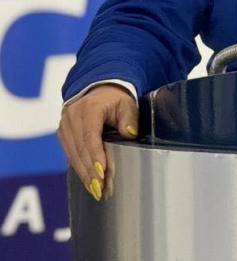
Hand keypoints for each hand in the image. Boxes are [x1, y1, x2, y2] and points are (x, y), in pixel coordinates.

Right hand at [57, 85, 137, 201]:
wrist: (99, 89)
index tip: (102, 173)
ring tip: (95, 190)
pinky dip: (80, 168)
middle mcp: (72, 117)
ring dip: (84, 174)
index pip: (90, 137)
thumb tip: (130, 133)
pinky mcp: (63, 134)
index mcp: (89, 108)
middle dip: (90, 171)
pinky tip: (88, 181)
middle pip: (81, 150)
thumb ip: (129, 118)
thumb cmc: (116, 98)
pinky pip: (70, 154)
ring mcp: (64, 126)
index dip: (95, 156)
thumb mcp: (127, 103)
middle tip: (100, 189)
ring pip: (73, 155)